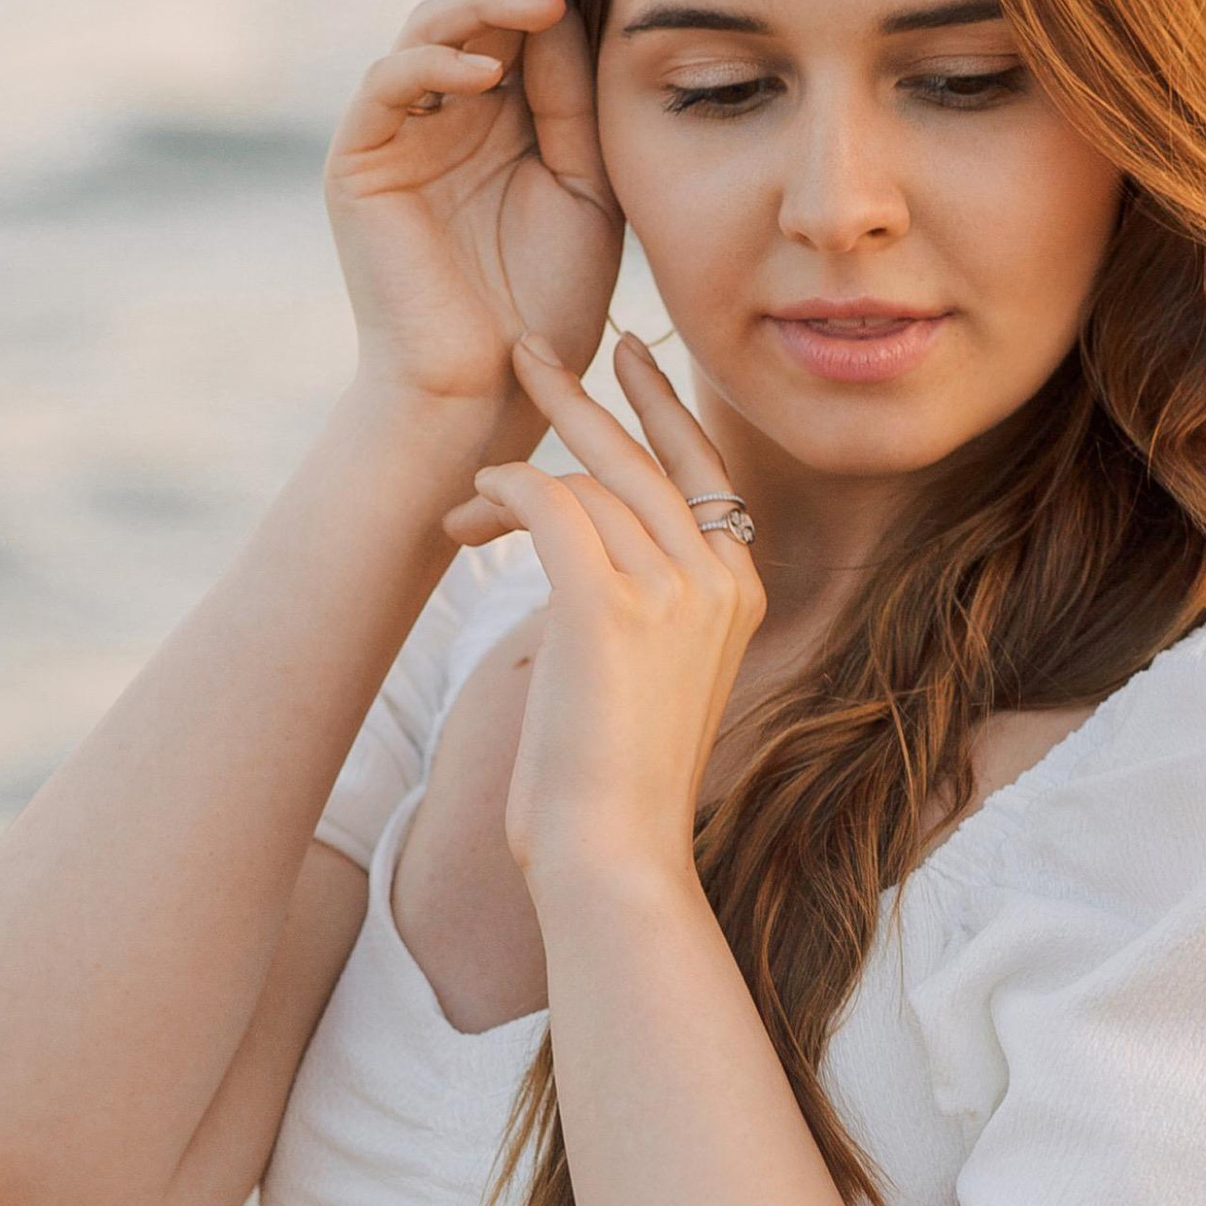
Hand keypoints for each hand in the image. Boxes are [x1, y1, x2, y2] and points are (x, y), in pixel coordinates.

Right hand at [324, 0, 622, 449]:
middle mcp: (446, 108)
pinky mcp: (359, 159)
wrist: (486, 394)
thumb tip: (564, 3)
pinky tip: (487, 68)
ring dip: (490, 2)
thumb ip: (574, 98)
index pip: (525, 13)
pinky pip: (390, 83)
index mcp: (502, 111)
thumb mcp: (585, 185)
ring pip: (434, 28)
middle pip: (482, 3)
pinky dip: (435, 65)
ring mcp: (398, 130)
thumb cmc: (544, 307)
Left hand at [464, 333, 764, 889]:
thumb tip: (579, 547)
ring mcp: (673, 589)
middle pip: (642, 456)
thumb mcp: (649, 675)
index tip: (624, 356)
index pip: (704, 468)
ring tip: (462, 513)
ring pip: (584, 483)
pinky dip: (502, 496)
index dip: (660, 405)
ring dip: (510, 486)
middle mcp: (721, 578)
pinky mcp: (609, 606)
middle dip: (579, 397)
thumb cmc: (613, 782)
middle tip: (525, 351)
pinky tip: (471, 516)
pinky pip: (549, 505)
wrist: (614, 854)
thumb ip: (640, 604)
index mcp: (742, 590)